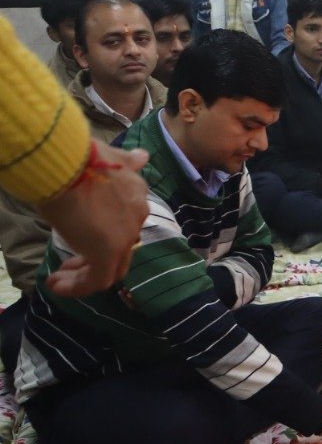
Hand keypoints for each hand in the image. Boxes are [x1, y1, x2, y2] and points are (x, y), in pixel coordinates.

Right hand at [39, 142, 149, 296]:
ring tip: (59, 279)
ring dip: (83, 275)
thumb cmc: (79, 160)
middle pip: (122, 248)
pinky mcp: (109, 252)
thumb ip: (125, 162)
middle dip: (95, 259)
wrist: (69, 164)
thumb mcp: (107, 158)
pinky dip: (79, 287)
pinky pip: (99, 279)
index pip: (125, 222)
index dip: (104, 234)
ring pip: (112, 266)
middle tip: (69, 264)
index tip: (79, 238)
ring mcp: (126, 235)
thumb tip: (142, 157)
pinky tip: (56, 284)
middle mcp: (137, 215)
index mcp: (136, 193)